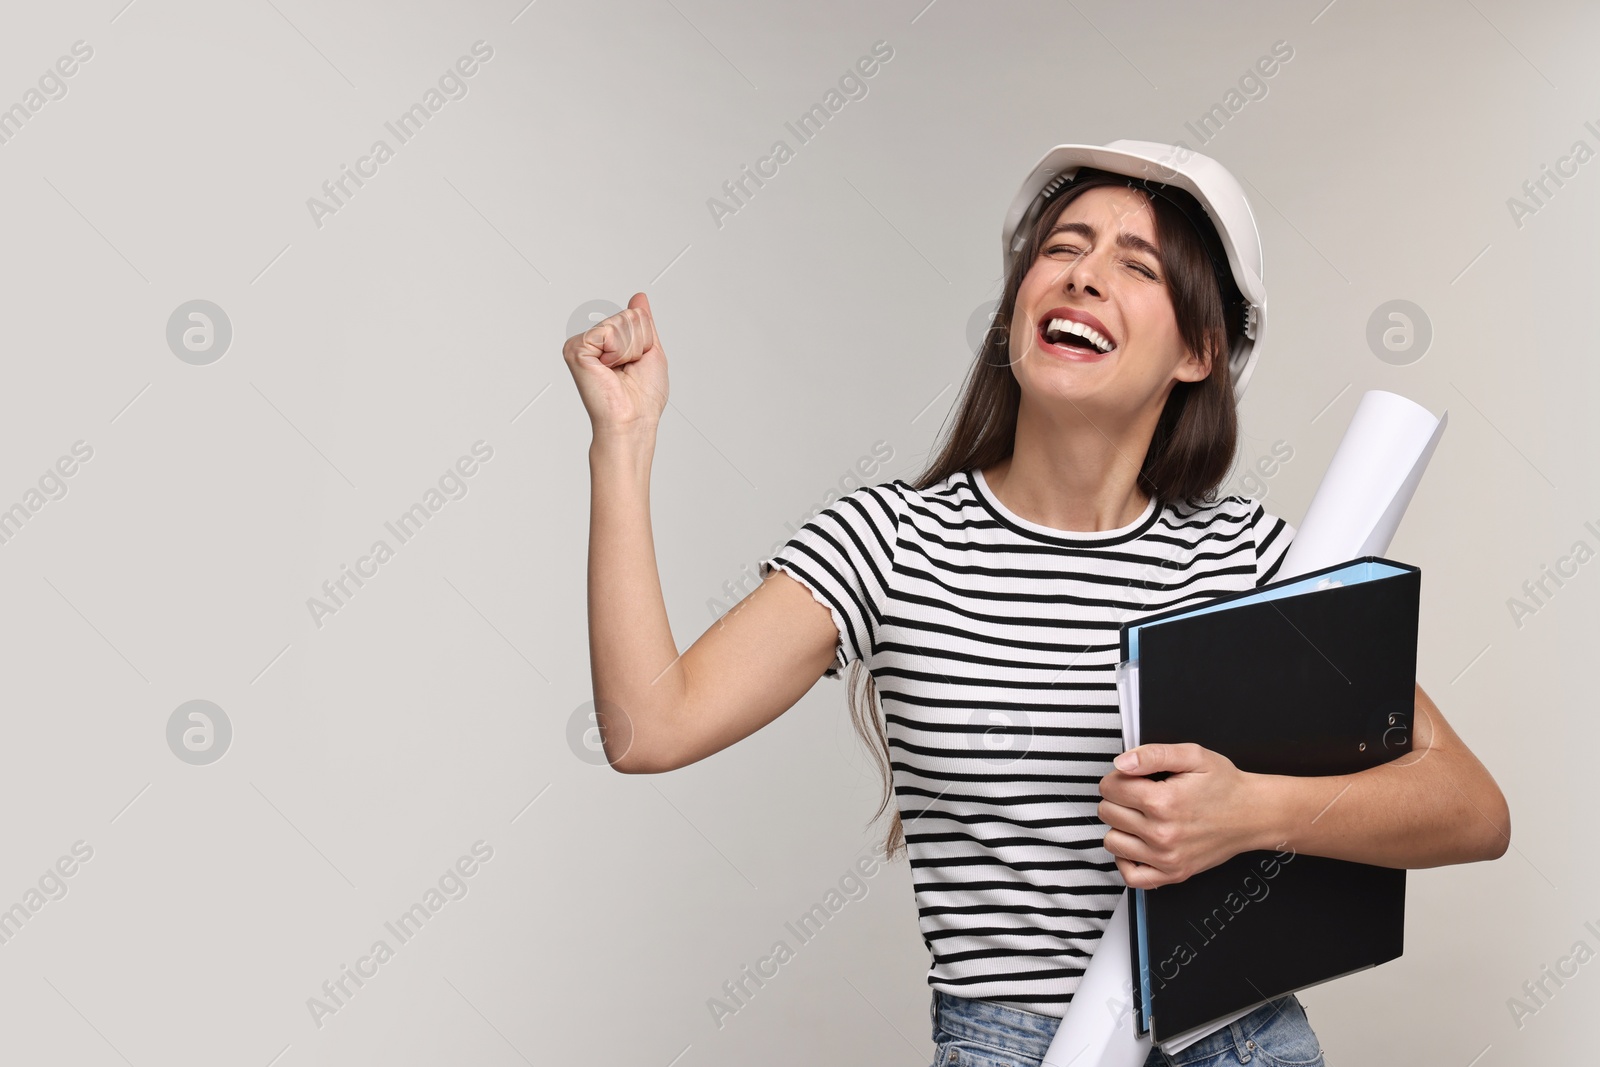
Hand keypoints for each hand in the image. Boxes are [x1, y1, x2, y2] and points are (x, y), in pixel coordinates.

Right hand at [563, 292, 669, 439]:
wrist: (632, 420)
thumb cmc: (643, 398)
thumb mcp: (651, 351)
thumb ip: (644, 323)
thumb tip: (639, 297)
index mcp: (607, 342)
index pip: (635, 315)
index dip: (646, 341)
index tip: (636, 364)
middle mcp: (592, 341)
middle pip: (629, 316)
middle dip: (639, 343)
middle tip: (628, 369)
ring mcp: (582, 344)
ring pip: (621, 322)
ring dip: (630, 349)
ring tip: (619, 371)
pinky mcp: (576, 349)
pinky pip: (609, 332)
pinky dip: (618, 352)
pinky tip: (608, 369)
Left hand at [1097, 742, 1267, 889]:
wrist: (1253, 814)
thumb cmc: (1225, 785)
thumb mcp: (1192, 756)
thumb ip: (1153, 754)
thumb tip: (1122, 763)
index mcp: (1163, 802)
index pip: (1110, 788)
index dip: (1118, 777)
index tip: (1133, 777)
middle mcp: (1162, 834)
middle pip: (1107, 813)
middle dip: (1118, 799)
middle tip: (1140, 794)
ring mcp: (1166, 858)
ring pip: (1112, 842)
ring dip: (1120, 827)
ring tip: (1140, 817)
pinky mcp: (1173, 874)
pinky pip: (1131, 876)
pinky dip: (1126, 860)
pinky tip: (1137, 843)